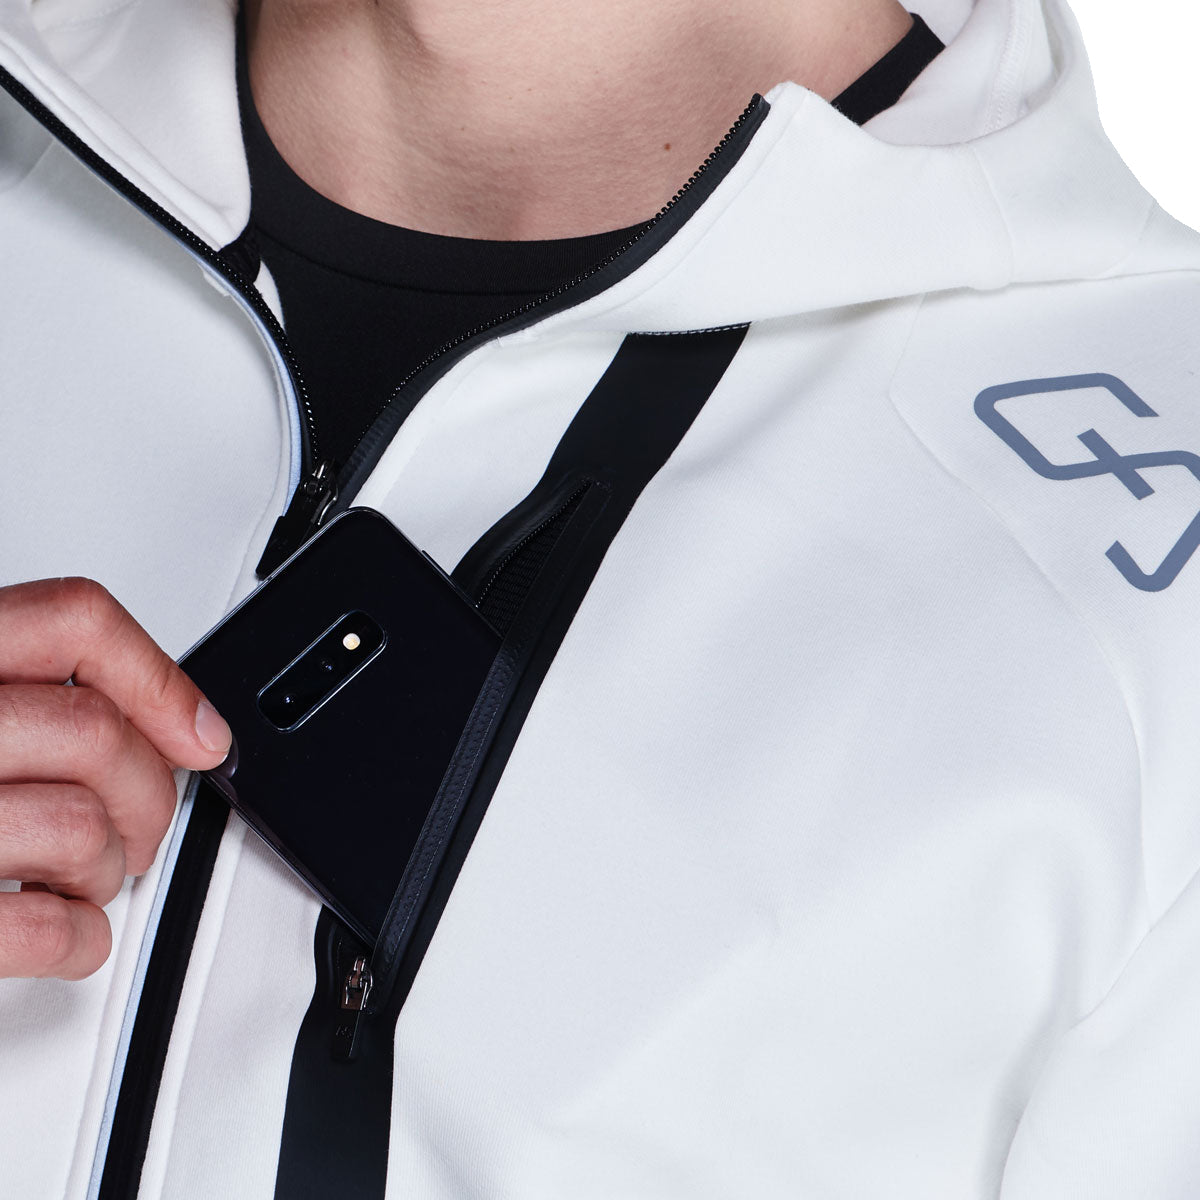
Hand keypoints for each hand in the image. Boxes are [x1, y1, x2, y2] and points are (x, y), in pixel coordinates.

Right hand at [0, 578, 229, 979]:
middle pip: (97, 734)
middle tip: (139, 824)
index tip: (200, 733)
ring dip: (110, 869)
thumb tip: (165, 721)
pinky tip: (69, 933)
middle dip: (149, 795)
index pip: (73, 620)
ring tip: (86, 877)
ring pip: (81, 827)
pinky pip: (37, 926)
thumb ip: (18, 692)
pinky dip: (79, 939)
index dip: (160, 678)